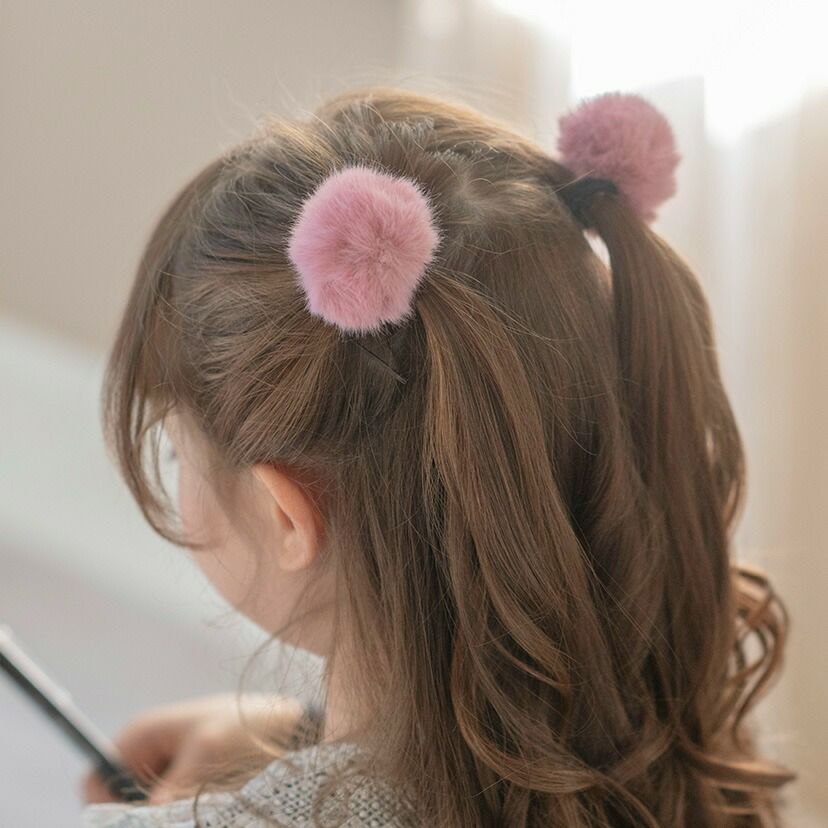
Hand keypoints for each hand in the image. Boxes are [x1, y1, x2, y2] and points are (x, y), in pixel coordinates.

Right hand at [81, 692, 305, 805]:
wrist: (288, 726)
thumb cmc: (245, 726)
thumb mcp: (206, 753)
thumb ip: (170, 790)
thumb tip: (147, 818)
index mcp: (143, 734)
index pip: (97, 780)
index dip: (106, 808)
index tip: (136, 822)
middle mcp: (150, 753)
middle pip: (120, 801)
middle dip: (141, 817)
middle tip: (177, 816)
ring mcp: (169, 770)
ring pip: (148, 810)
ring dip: (167, 817)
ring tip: (198, 810)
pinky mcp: (189, 785)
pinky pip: (171, 811)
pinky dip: (182, 817)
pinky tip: (205, 814)